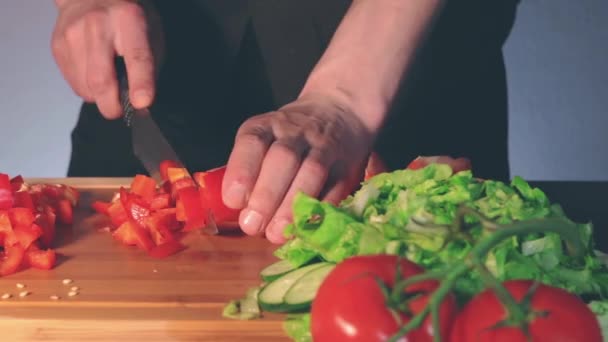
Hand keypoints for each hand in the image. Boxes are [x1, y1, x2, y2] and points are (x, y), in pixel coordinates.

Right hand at [51, 0, 163, 118]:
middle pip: (101, 79)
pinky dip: (88, 90)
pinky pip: (74, 84)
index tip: (142, 104)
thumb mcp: (151, 33)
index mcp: (129, 19)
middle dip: (113, 106)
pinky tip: (95, 75)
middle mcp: (98, 24)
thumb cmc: (128, 18)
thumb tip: (142, 102)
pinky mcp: (58, 46)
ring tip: (110, 86)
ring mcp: (73, 34)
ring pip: (86, 87)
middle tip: (121, 112)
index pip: (136, 56)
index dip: (140, 83)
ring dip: (101, 98)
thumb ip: (150, 66)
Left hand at [222, 94, 374, 243]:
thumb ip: (250, 170)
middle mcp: (297, 132)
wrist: (339, 112)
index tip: (234, 201)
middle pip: (284, 158)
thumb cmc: (288, 140)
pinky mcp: (347, 165)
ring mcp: (325, 146)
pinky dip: (320, 210)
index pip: (253, 142)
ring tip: (276, 233)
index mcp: (267, 126)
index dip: (242, 171)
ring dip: (292, 206)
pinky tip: (306, 228)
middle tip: (252, 225)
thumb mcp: (263, 141)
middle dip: (266, 194)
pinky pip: (337, 187)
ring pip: (312, 171)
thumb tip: (239, 211)